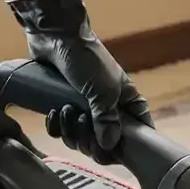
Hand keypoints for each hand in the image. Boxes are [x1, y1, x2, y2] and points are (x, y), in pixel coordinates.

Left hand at [8, 0, 152, 164]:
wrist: (55, 36)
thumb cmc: (87, 60)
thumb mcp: (103, 92)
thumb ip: (108, 120)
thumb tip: (109, 147)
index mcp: (126, 102)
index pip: (138, 130)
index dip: (128, 145)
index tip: (114, 153)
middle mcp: (108, 108)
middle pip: (105, 141)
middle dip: (90, 140)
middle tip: (80, 128)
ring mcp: (85, 108)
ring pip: (81, 138)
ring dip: (70, 132)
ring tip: (64, 111)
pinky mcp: (63, 106)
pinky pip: (62, 130)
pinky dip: (56, 127)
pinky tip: (52, 115)